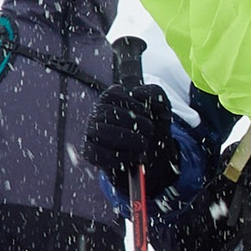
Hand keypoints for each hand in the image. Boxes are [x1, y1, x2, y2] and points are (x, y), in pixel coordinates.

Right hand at [91, 79, 181, 202]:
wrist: (150, 154)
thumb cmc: (151, 126)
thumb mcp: (160, 107)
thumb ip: (155, 94)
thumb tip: (136, 93)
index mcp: (108, 99)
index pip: (112, 95)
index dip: (133, 104)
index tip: (148, 113)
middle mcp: (96, 114)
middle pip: (106, 114)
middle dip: (133, 124)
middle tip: (150, 132)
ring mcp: (90, 132)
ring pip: (100, 132)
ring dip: (127, 140)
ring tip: (144, 145)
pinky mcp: (90, 152)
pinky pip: (96, 153)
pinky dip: (119, 156)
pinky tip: (135, 157)